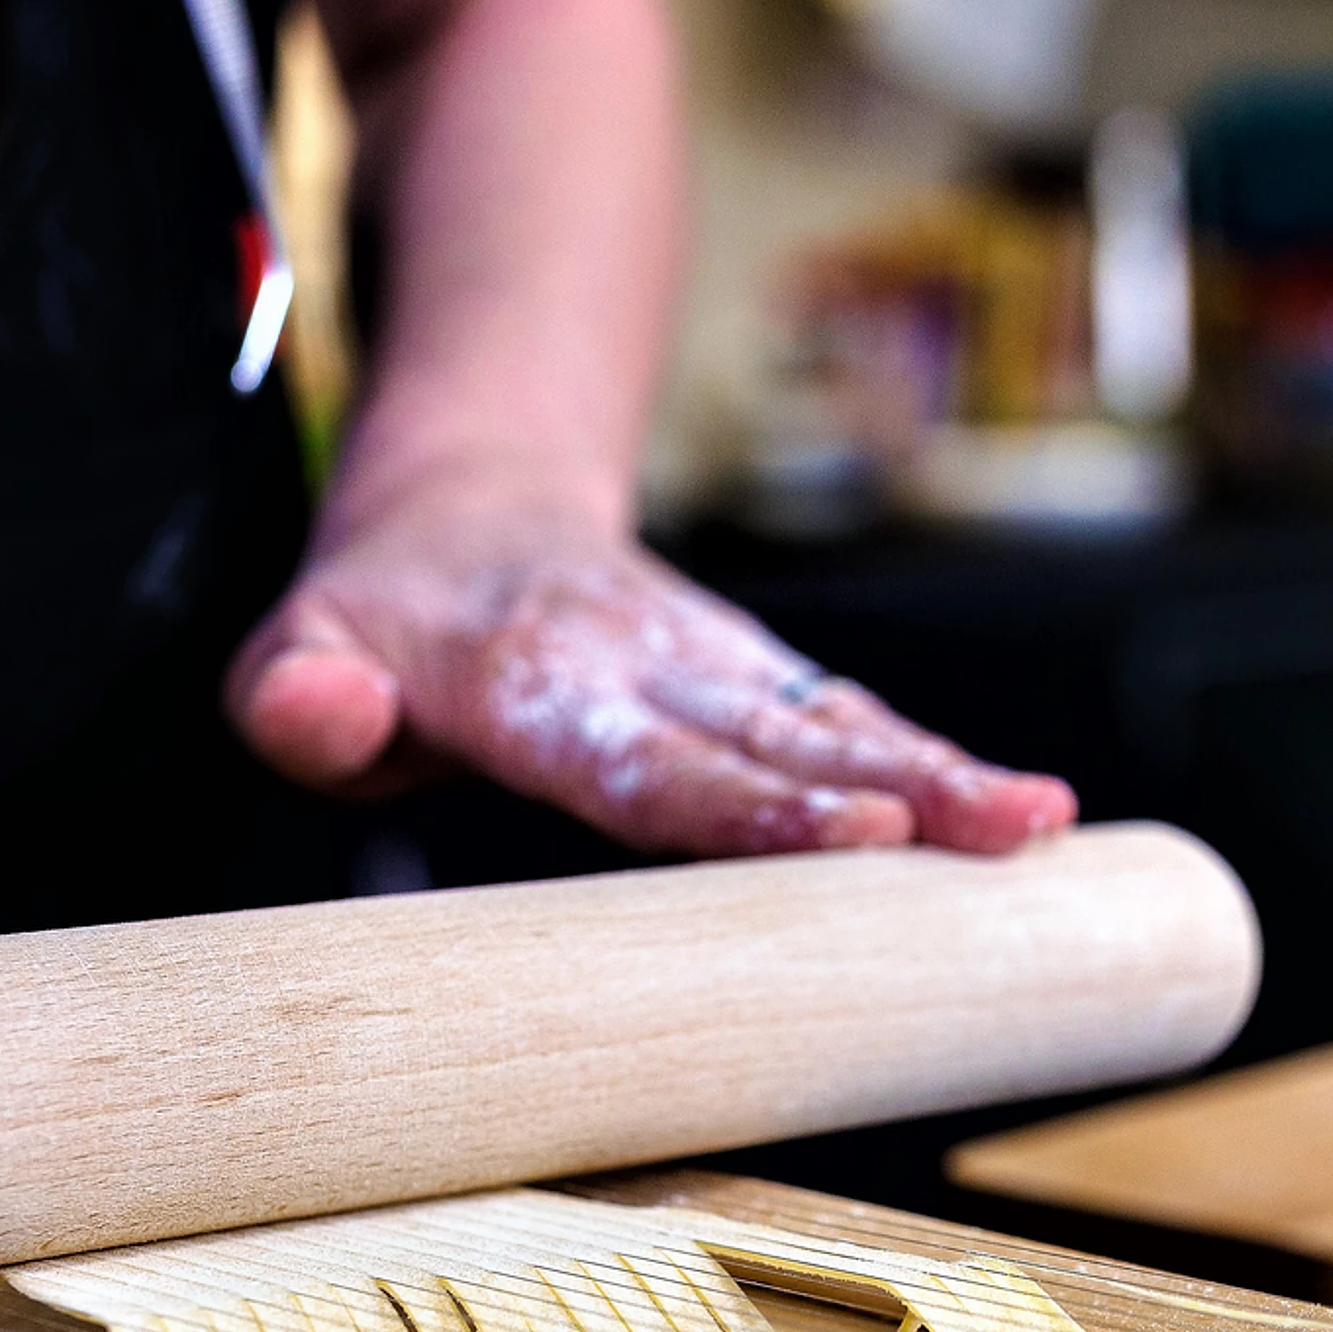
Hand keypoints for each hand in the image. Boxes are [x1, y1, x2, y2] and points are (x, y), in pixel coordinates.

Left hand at [225, 487, 1076, 856]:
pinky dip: (939, 766)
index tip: (858, 831)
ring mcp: (719, 668)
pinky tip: (1025, 821)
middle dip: (897, 788)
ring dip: (945, 775)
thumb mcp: (290, 650)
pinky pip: (857, 722)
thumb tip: (328, 716)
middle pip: (780, 741)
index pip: (653, 762)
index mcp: (535, 683)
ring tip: (1042, 825)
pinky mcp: (763, 679)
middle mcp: (649, 666)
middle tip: (1002, 832)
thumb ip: (294, 697)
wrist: (469, 499)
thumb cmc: (381, 615)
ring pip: (841, 723)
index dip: (756, 803)